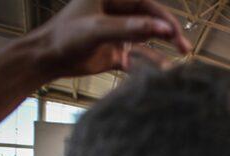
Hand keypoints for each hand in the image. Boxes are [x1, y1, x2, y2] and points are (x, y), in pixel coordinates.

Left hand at [28, 0, 190, 78]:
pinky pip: (138, 58)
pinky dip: (147, 66)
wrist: (45, 59)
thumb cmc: (65, 37)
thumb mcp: (98, 30)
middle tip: (184, 48)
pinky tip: (158, 74)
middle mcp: (116, 13)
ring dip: (160, 52)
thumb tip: (162, 30)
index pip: (145, 5)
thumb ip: (130, 28)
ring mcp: (117, 34)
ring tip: (175, 64)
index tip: (173, 33)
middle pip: (150, 22)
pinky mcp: (115, 53)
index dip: (162, 18)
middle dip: (167, 34)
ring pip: (146, 40)